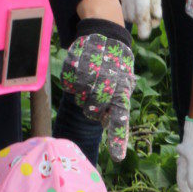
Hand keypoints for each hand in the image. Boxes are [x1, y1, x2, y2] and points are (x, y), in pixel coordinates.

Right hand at [61, 22, 135, 161]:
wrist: (105, 33)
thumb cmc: (116, 64)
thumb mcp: (123, 82)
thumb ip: (117, 104)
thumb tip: (108, 123)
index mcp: (122, 90)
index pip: (120, 119)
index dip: (117, 139)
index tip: (117, 158)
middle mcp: (106, 84)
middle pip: (92, 112)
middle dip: (93, 108)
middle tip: (97, 95)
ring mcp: (88, 75)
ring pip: (79, 99)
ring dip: (83, 94)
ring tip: (92, 77)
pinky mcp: (73, 66)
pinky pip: (69, 85)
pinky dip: (73, 82)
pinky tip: (82, 70)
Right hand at [115, 0, 162, 39]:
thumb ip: (155, 2)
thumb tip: (156, 18)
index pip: (141, 14)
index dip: (143, 28)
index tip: (145, 36)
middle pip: (132, 17)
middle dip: (141, 23)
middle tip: (150, 21)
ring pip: (125, 14)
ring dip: (134, 17)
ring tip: (143, 11)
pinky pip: (120, 7)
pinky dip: (127, 11)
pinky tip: (134, 6)